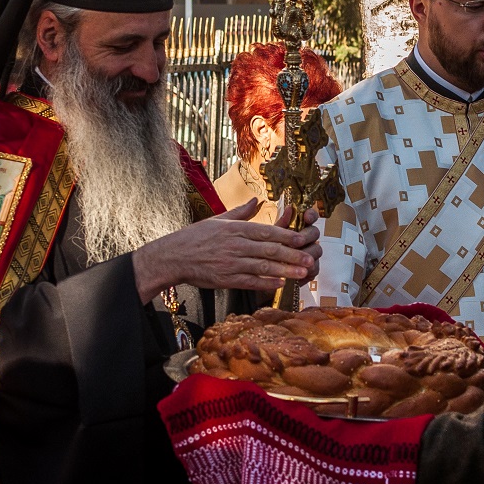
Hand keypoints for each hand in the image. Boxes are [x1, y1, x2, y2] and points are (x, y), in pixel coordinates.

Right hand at [132, 198, 321, 302]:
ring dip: (285, 270)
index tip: (303, 238)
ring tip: (303, 273)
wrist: (172, 256)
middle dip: (293, 255)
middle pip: (269, 250)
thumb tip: (258, 200)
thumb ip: (241, 212)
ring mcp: (231, 263)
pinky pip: (250, 281)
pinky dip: (266, 283)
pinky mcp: (225, 279)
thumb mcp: (218, 220)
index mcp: (235, 229)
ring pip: (263, 266)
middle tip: (311, 258)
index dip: (287, 235)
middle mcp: (235, 245)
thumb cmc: (195, 237)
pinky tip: (281, 283)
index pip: (266, 231)